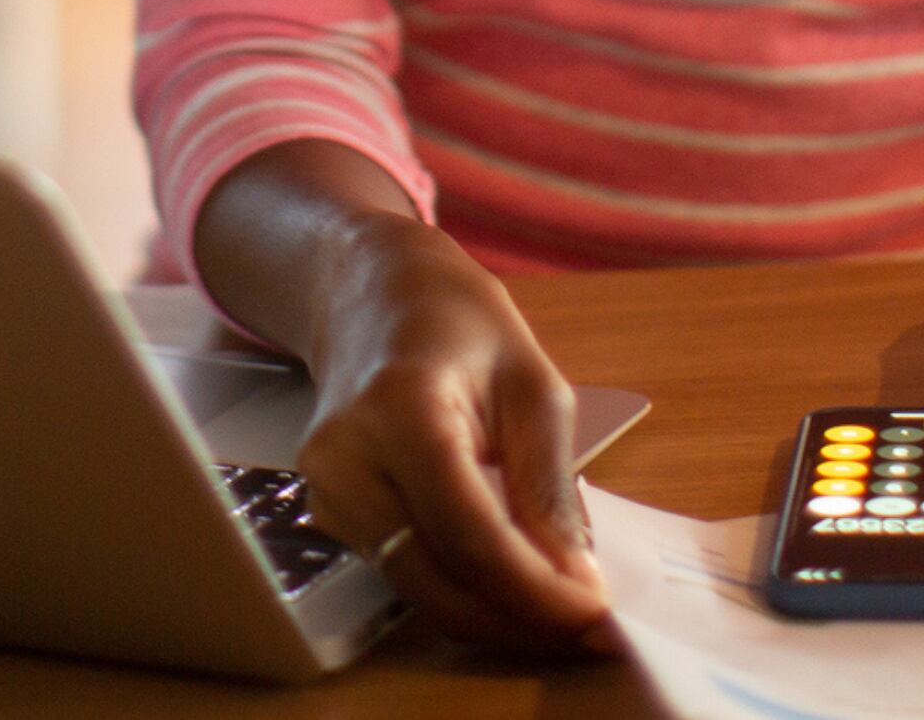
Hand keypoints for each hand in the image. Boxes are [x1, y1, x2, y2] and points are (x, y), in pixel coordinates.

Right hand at [290, 213, 613, 654]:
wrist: (366, 293)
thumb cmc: (455, 320)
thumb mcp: (530, 381)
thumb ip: (549, 484)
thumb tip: (574, 580)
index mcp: (401, 408)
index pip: (468, 533)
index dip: (535, 590)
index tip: (597, 615)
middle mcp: (347, 459)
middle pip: (437, 580)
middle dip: (520, 619)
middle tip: (591, 630)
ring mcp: (326, 491)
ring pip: (420, 591)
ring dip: (495, 615)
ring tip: (561, 608)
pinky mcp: (328, 514)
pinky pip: (405, 572)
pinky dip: (464, 591)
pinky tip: (513, 583)